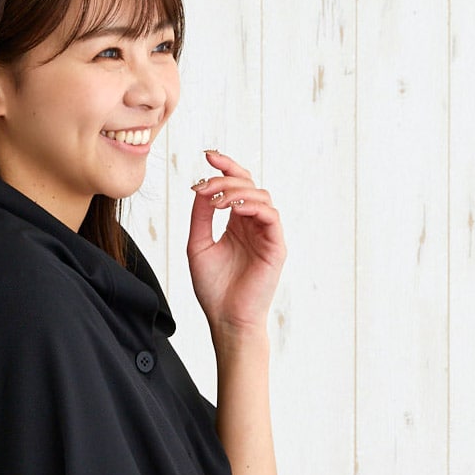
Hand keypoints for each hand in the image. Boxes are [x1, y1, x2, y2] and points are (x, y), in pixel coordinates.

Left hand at [187, 150, 286, 342]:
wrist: (226, 318)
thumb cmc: (213, 288)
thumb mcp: (198, 246)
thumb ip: (200, 217)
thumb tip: (200, 188)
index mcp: (236, 223)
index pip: (235, 186)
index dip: (225, 167)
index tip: (207, 155)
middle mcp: (253, 225)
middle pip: (248, 184)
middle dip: (226, 177)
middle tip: (205, 182)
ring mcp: (266, 234)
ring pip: (260, 195)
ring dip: (236, 191)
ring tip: (216, 200)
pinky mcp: (276, 246)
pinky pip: (270, 216)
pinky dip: (253, 206)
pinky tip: (234, 208)